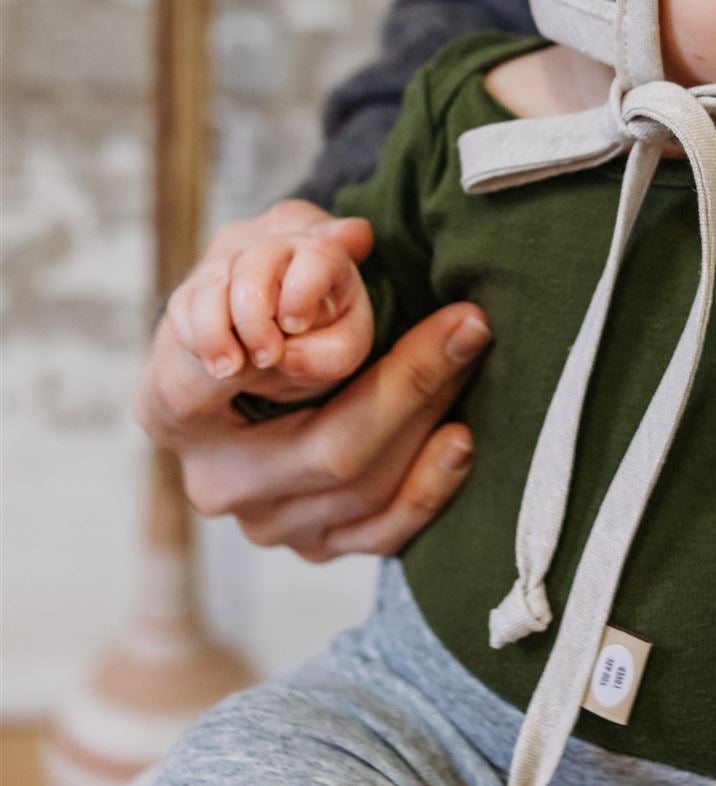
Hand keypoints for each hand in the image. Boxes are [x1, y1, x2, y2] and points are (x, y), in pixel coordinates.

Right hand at [138, 200, 491, 559]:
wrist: (262, 356)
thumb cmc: (263, 294)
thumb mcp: (265, 248)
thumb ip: (300, 238)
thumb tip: (356, 237)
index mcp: (174, 407)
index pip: (244, 384)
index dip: (315, 352)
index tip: (383, 314)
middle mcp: (214, 479)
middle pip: (326, 451)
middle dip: (411, 386)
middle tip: (469, 326)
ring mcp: (264, 522)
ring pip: (362, 490)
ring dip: (431, 422)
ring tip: (473, 359)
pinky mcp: (312, 547)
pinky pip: (380, 535)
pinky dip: (429, 490)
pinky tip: (461, 440)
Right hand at [164, 208, 374, 406]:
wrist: (270, 357)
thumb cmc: (317, 341)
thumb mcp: (340, 352)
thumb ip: (333, 354)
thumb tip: (290, 354)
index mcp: (324, 253)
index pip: (320, 251)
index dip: (304, 289)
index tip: (295, 325)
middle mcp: (277, 243)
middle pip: (258, 261)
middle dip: (256, 317)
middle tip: (267, 357)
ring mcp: (232, 259)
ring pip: (214, 281)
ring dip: (218, 332)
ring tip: (230, 369)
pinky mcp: (197, 284)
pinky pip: (186, 305)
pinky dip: (198, 338)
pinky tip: (216, 360)